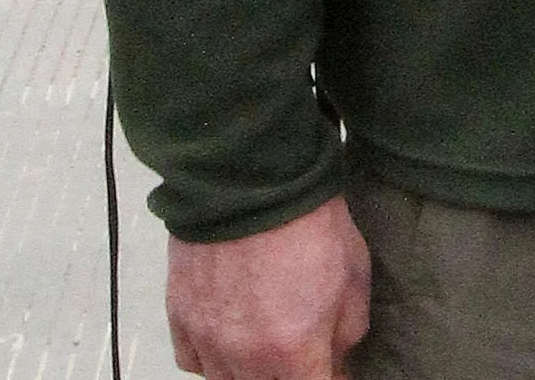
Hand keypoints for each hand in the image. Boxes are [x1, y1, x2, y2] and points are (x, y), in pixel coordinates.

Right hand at [169, 199, 370, 379]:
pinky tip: (227, 334)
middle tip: (296, 346)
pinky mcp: (179, 316)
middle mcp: (245, 358)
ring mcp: (207, 340)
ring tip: (263, 341)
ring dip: (248, 370)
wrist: (253, 174)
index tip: (329, 367)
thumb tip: (336, 359)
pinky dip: (211, 356)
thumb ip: (348, 332)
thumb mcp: (354, 274)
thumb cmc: (312, 221)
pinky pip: (193, 361)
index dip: (326, 378)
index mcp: (293, 352)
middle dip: (286, 372)